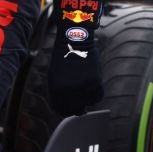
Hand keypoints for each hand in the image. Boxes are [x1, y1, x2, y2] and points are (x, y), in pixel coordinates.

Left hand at [48, 0, 104, 116]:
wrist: (74, 40)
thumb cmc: (64, 57)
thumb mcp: (55, 76)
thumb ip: (59, 93)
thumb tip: (69, 110)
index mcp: (56, 88)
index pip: (60, 109)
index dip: (65, 111)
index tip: (69, 110)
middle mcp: (69, 89)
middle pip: (75, 110)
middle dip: (77, 108)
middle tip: (80, 106)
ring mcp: (82, 86)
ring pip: (88, 103)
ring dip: (87, 99)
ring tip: (85, 87)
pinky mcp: (95, 81)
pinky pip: (98, 96)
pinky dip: (96, 94)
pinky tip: (92, 87)